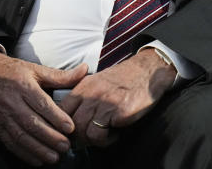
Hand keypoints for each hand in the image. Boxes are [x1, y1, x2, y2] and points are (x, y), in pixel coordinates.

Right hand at [0, 47, 87, 165]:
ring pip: (21, 136)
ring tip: (54, 157)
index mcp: (24, 86)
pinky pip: (10, 143)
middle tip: (66, 146)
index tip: (70, 128)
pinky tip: (37, 160)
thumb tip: (85, 70)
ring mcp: (2, 116)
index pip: (41, 104)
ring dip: (38, 149)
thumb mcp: (36, 69)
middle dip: (50, 137)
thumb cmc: (13, 71)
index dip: (56, 118)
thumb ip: (61, 75)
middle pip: (32, 123)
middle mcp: (12, 103)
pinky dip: (23, 153)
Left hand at [59, 48, 176, 146]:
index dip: (64, 124)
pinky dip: (106, 140)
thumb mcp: (100, 81)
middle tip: (90, 137)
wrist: (150, 71)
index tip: (73, 131)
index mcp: (84, 86)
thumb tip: (73, 118)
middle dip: (79, 136)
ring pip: (84, 132)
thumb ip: (85, 95)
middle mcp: (91, 94)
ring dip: (93, 140)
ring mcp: (104, 103)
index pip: (62, 109)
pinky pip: (100, 135)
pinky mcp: (117, 112)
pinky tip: (115, 133)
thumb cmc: (127, 78)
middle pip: (71, 124)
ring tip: (105, 136)